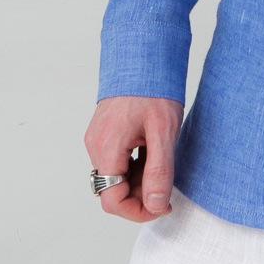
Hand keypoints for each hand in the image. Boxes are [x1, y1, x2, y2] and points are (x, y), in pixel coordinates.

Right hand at [85, 95, 182, 221]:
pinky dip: (133, 165)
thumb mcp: (163, 131)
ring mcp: (97, 138)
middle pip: (112, 190)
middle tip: (167, 184)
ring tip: (162, 162)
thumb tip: (155, 204)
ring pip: (114, 176)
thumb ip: (159, 170)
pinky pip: (115, 160)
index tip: (163, 205)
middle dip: (140, 196)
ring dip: (137, 180)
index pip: (112, 201)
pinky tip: (152, 152)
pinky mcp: (104, 132)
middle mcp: (96, 145)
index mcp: (107, 147)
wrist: (144, 52)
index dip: (138, 211)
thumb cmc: (153, 86)